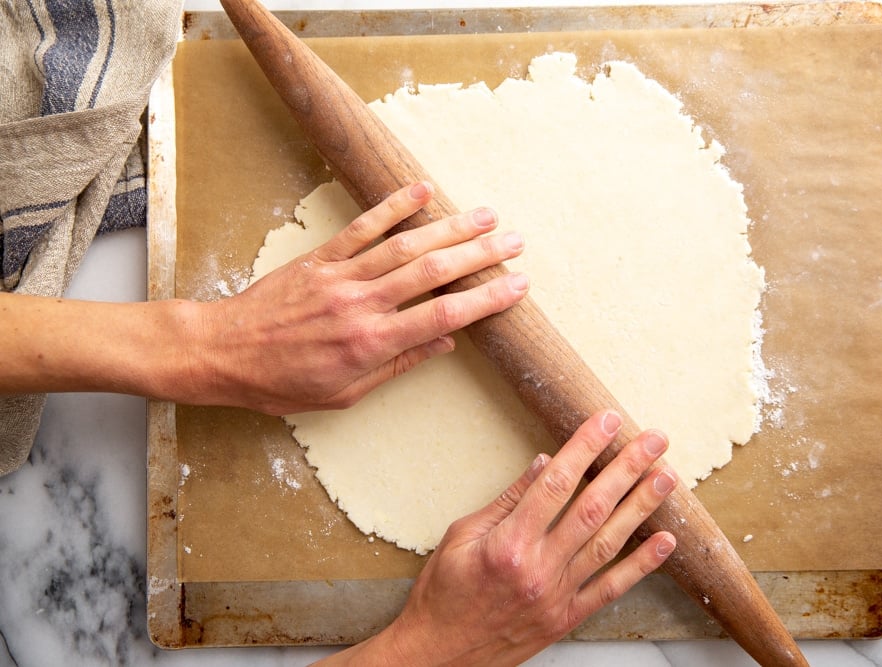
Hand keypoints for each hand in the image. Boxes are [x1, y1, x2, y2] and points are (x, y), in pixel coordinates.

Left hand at [183, 181, 528, 413]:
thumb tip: (443, 344)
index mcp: (372, 344)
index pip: (443, 317)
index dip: (486, 299)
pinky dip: (393, 207)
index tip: (517, 287)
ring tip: (486, 215)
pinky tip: (422, 190)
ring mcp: (341, 276)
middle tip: (516, 242)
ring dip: (450, 227)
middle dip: (480, 254)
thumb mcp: (344, 394)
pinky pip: (363, 227)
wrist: (223, 353)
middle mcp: (362, 304)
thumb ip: (397, 365)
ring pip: (405, 246)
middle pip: (433, 273)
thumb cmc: (282, 383)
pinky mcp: (321, 257)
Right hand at [325, 410, 677, 666]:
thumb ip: (507, 500)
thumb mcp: (462, 535)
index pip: (556, 483)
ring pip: (609, 543)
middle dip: (627, 468)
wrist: (440, 654)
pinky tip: (665, 542)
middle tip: (654, 440)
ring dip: (641, 507)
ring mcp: (557, 595)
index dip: (584, 447)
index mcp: (508, 542)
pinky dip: (642, 565)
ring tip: (667, 476)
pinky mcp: (566, 617)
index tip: (606, 421)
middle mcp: (538, 568)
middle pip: (592, 508)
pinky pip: (611, 589)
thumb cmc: (444, 592)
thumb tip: (544, 465)